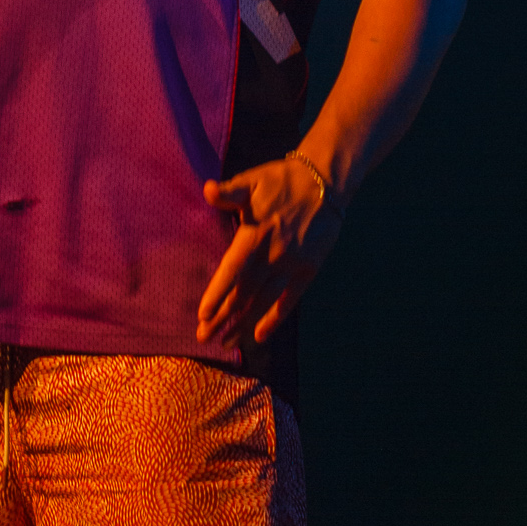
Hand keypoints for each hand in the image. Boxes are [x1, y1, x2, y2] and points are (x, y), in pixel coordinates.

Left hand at [195, 154, 345, 347]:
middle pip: (243, 293)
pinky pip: (289, 300)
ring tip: (225, 344)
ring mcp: (291, 265)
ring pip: (263, 301)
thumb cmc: (281, 181)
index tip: (202, 316)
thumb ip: (229, 192)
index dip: (217, 294)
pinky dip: (274, 318)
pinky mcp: (307, 270)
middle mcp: (272, 255)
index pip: (232, 271)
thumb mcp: (252, 181)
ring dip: (243, 324)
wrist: (324, 183)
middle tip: (203, 337)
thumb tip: (208, 189)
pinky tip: (259, 336)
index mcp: (254, 235)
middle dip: (222, 317)